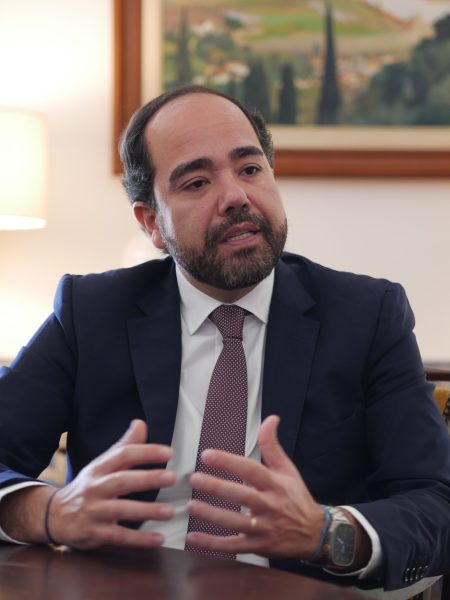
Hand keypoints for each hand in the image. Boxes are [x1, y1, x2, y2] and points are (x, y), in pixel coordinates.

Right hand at [48, 419, 175, 548]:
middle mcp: (95, 487)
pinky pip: (119, 536)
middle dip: (147, 479)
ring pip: (121, 510)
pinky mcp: (93, 533)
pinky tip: (158, 539)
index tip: (168, 452)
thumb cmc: (87, 487)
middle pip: (122, 481)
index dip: (145, 452)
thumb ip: (123, 446)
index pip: (122, 455)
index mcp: (99, 468)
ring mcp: (93, 511)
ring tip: (169, 511)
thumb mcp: (101, 464)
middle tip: (171, 477)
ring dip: (147, 511)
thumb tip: (141, 423)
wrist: (53, 515)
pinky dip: (139, 539)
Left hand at [186, 415, 324, 557]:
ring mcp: (264, 528)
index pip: (251, 470)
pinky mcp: (258, 546)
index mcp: (275, 484)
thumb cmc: (296, 498)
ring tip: (191, 506)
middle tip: (195, 479)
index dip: (229, 461)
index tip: (208, 454)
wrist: (315, 533)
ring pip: (235, 522)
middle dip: (217, 487)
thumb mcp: (288, 469)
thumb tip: (271, 418)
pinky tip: (193, 537)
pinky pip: (233, 546)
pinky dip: (212, 544)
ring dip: (212, 515)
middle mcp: (270, 505)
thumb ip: (272, 445)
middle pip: (241, 496)